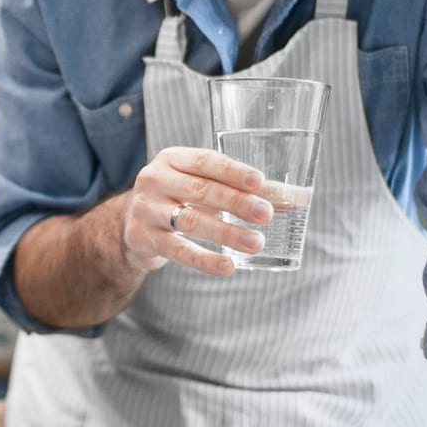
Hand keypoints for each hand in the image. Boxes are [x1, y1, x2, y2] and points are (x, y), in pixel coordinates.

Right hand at [121, 146, 273, 275]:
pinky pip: (178, 250)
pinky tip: (228, 267)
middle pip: (200, 191)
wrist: (129, 223)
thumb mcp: (201, 185)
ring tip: (256, 243)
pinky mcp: (143, 238)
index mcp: (172, 159)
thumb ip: (244, 190)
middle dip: (236, 203)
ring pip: (191, 221)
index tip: (260, 183)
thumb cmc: (177, 199)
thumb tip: (296, 199)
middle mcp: (154, 180)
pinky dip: (204, 260)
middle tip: (266, 214)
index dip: (233, 172)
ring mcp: (146, 209)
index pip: (205, 162)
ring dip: (226, 233)